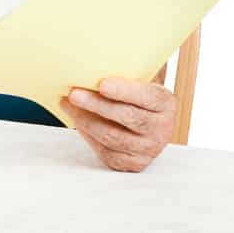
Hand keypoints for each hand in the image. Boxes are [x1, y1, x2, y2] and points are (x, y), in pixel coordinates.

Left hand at [60, 77, 175, 172]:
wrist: (146, 121)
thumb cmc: (135, 95)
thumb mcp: (138, 80)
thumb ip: (122, 74)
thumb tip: (89, 69)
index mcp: (166, 103)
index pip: (147, 97)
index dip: (124, 91)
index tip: (102, 84)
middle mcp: (162, 128)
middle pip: (127, 117)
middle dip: (97, 105)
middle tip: (74, 94)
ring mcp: (149, 149)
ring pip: (112, 137)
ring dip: (85, 120)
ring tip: (68, 105)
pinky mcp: (134, 164)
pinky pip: (107, 153)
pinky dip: (88, 136)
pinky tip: (78, 122)